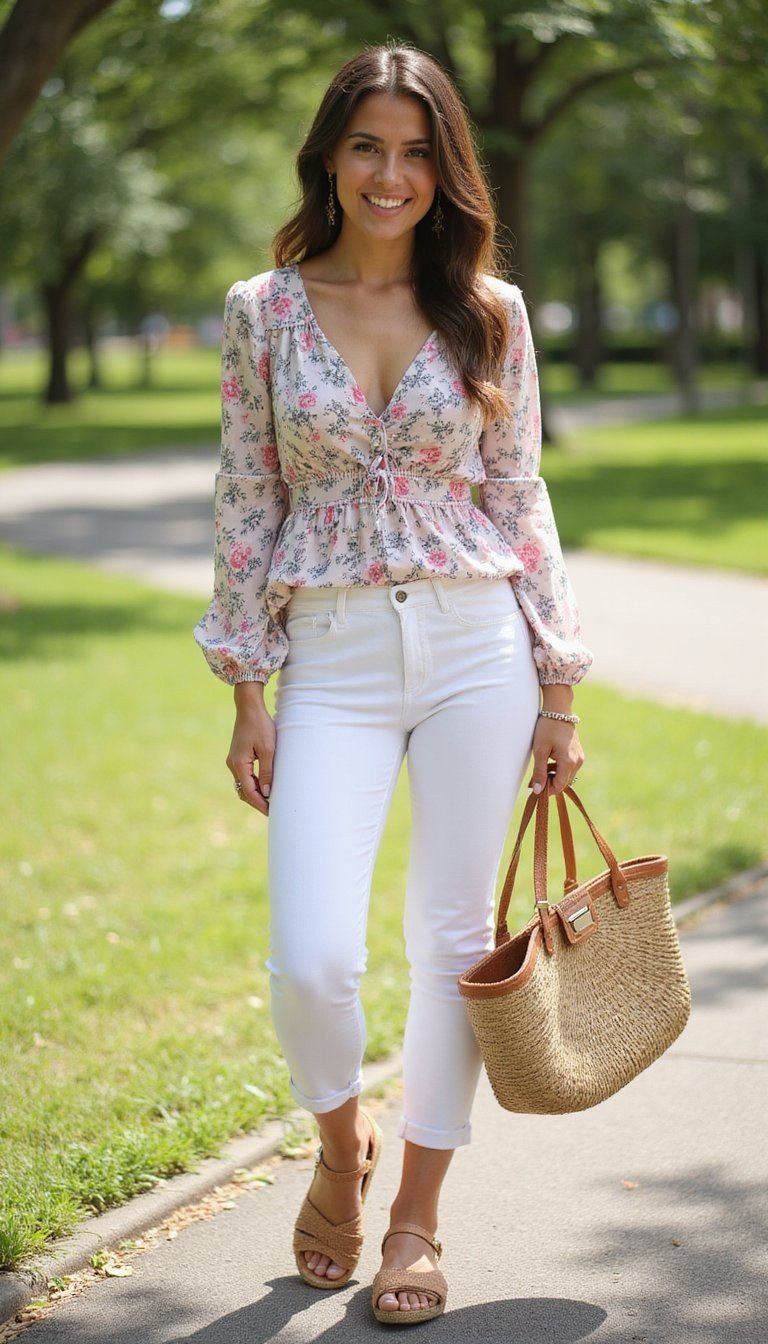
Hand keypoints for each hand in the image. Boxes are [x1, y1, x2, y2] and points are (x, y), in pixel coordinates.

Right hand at [226, 691, 275, 814]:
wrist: (249, 708)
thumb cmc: (260, 726)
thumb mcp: (268, 749)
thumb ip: (267, 772)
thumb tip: (268, 792)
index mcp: (238, 764)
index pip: (249, 792)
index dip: (260, 804)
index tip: (272, 812)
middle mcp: (232, 765)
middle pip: (243, 791)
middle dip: (257, 802)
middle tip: (273, 810)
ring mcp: (233, 761)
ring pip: (243, 785)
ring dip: (255, 794)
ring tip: (270, 801)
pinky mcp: (237, 757)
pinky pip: (244, 776)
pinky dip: (253, 784)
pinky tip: (265, 787)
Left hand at [528, 716, 583, 796]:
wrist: (558, 711)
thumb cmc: (547, 728)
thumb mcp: (540, 750)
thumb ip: (539, 772)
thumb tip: (538, 790)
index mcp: (569, 762)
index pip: (559, 786)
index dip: (548, 790)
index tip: (536, 788)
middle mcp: (578, 762)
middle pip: (564, 782)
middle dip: (550, 784)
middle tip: (535, 780)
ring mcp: (580, 757)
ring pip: (567, 776)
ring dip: (554, 776)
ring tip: (541, 769)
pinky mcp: (578, 753)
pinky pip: (569, 768)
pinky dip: (559, 769)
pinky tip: (549, 762)